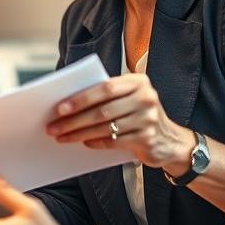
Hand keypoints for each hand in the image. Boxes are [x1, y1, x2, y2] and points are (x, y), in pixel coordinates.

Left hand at [46, 74, 195, 173]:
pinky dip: (96, 142)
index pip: (104, 88)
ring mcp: (149, 119)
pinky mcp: (148, 139)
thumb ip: (106, 96)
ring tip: (62, 137)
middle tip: (54, 126)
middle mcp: (146, 97)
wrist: (170, 141)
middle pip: (102, 110)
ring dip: (79, 133)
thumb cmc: (138, 114)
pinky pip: (115, 141)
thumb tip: (67, 104)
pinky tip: (84, 143)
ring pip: (106, 127)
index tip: (59, 108)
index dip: (80, 98)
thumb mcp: (128, 98)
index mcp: (138, 82)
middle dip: (74, 119)